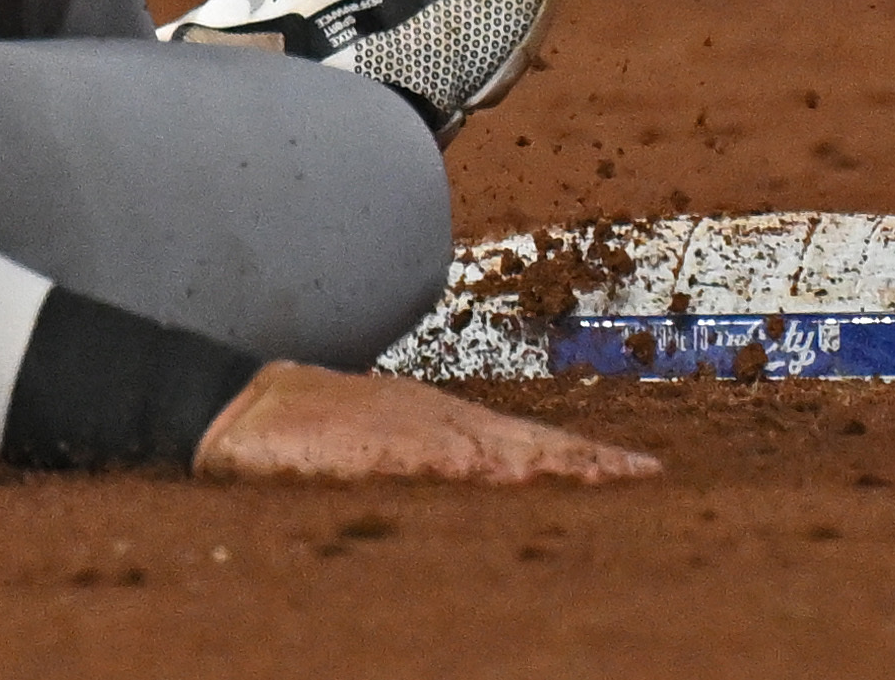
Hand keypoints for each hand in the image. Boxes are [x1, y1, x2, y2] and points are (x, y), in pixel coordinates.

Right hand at [190, 359, 660, 484]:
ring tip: (606, 477)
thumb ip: (438, 463)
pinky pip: (439, 460)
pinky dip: (480, 467)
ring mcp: (413, 434)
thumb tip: (481, 486)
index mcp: (452, 427)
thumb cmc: (316, 432)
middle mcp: (444, 425)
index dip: (591, 458)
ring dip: (554, 463)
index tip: (645, 472)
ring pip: (500, 449)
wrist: (247, 408)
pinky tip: (511, 476)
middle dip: (591, 461)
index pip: (538, 444)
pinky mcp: (377, 449)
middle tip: (647, 476)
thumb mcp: (390, 443)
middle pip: (534, 443)